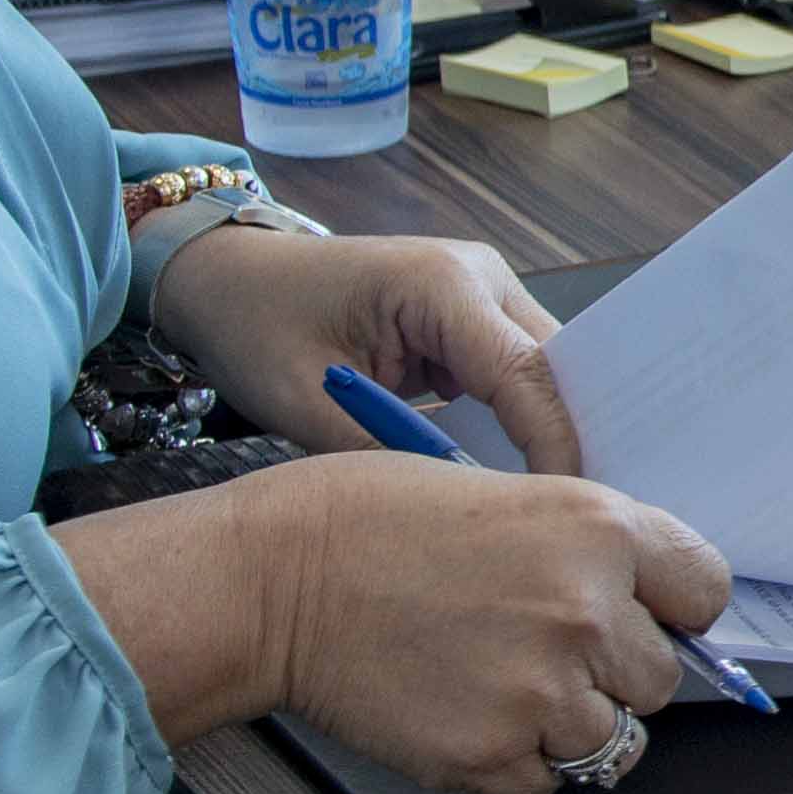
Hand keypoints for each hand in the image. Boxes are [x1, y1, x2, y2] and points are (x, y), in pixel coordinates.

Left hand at [153, 215, 584, 474]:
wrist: (222, 278)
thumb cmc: (253, 326)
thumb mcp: (305, 406)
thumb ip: (385, 457)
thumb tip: (459, 513)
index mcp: (440, 283)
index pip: (526, 374)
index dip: (553, 446)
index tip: (566, 510)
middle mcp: (478, 276)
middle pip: (553, 368)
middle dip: (567, 438)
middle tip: (570, 517)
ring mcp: (480, 293)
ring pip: (542, 373)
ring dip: (543, 431)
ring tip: (548, 502)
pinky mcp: (469, 318)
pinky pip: (513, 375)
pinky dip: (514, 423)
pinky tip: (510, 475)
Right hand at [227, 451, 737, 793]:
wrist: (272, 580)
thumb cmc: (370, 521)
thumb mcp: (506, 494)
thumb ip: (585, 552)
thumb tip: (643, 610)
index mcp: (599, 530)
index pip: (706, 591)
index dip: (673, 608)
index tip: (645, 615)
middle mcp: (586, 613)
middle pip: (661, 678)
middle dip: (611, 671)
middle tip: (538, 647)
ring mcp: (541, 692)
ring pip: (611, 739)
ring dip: (566, 723)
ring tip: (495, 680)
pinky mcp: (490, 754)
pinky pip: (546, 783)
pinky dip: (514, 763)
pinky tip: (463, 712)